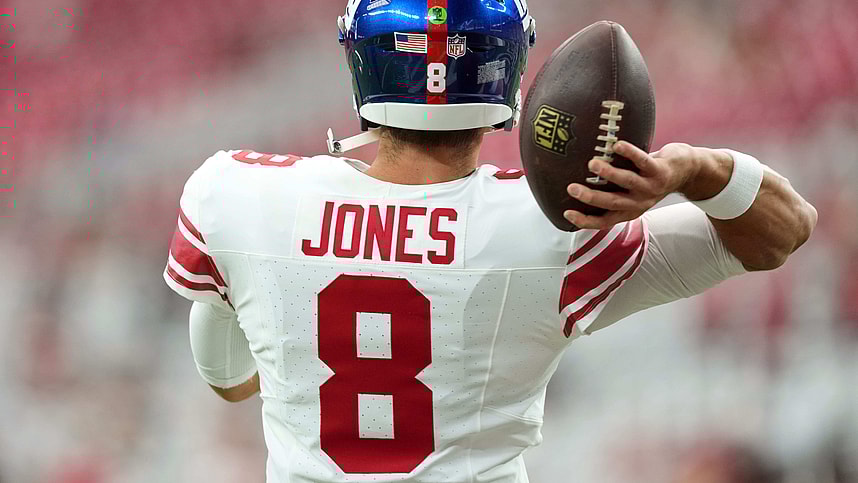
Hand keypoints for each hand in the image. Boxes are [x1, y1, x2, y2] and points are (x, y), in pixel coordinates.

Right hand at [563, 141, 699, 229]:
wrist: (688, 171)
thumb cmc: (650, 178)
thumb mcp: (631, 192)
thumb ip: (611, 189)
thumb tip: (578, 178)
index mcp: (629, 210)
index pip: (605, 221)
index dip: (585, 221)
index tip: (567, 212)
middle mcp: (639, 202)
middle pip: (612, 203)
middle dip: (590, 197)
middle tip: (572, 188)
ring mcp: (651, 187)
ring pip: (627, 182)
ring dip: (608, 173)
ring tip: (592, 164)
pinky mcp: (660, 170)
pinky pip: (643, 161)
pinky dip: (630, 153)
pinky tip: (616, 145)